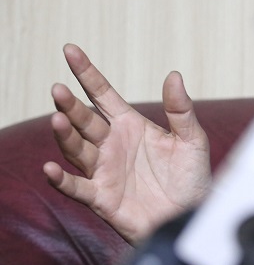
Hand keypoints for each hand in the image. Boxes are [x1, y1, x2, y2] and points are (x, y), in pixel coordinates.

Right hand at [43, 44, 212, 244]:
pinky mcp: (102, 198)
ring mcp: (104, 170)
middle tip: (59, 89)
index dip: (87, 73)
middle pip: (85, 120)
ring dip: (65, 135)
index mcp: (131, 126)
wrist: (193, 214)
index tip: (70, 51)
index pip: (104, 94)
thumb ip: (180, 109)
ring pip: (77, 149)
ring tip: (57, 119)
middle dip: (71, 105)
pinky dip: (62, 179)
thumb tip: (174, 75)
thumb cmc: (191, 178)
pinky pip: (77, 187)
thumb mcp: (191, 139)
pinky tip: (50, 167)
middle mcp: (112, 145)